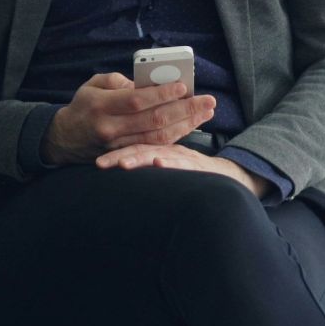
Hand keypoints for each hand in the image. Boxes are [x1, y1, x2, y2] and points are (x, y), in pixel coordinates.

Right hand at [41, 73, 215, 165]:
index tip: (183, 86)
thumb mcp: (93, 85)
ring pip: (158, 138)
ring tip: (205, 113)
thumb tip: (145, 83)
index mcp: (101, 105)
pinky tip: (190, 126)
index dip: (162, 94)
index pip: (137, 100)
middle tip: (208, 101)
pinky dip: (174, 137)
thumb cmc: (83, 106)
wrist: (63, 140)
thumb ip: (119, 81)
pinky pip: (154, 147)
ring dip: (186, 125)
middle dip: (184, 110)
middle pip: (153, 121)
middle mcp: (111, 128)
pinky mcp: (124, 156)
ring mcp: (118, 146)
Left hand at [95, 144, 269, 198]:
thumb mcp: (171, 165)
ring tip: (122, 164)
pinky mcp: (197, 165)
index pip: (135, 147)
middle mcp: (169, 152)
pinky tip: (158, 163)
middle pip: (142, 149)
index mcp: (161, 150)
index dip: (116, 152)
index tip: (97, 163)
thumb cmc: (194, 173)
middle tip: (100, 164)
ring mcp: (183, 158)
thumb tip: (127, 169)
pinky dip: (171, 162)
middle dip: (120, 156)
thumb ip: (152, 162)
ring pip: (159, 154)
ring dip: (140, 158)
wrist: (227, 178)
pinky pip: (183, 162)